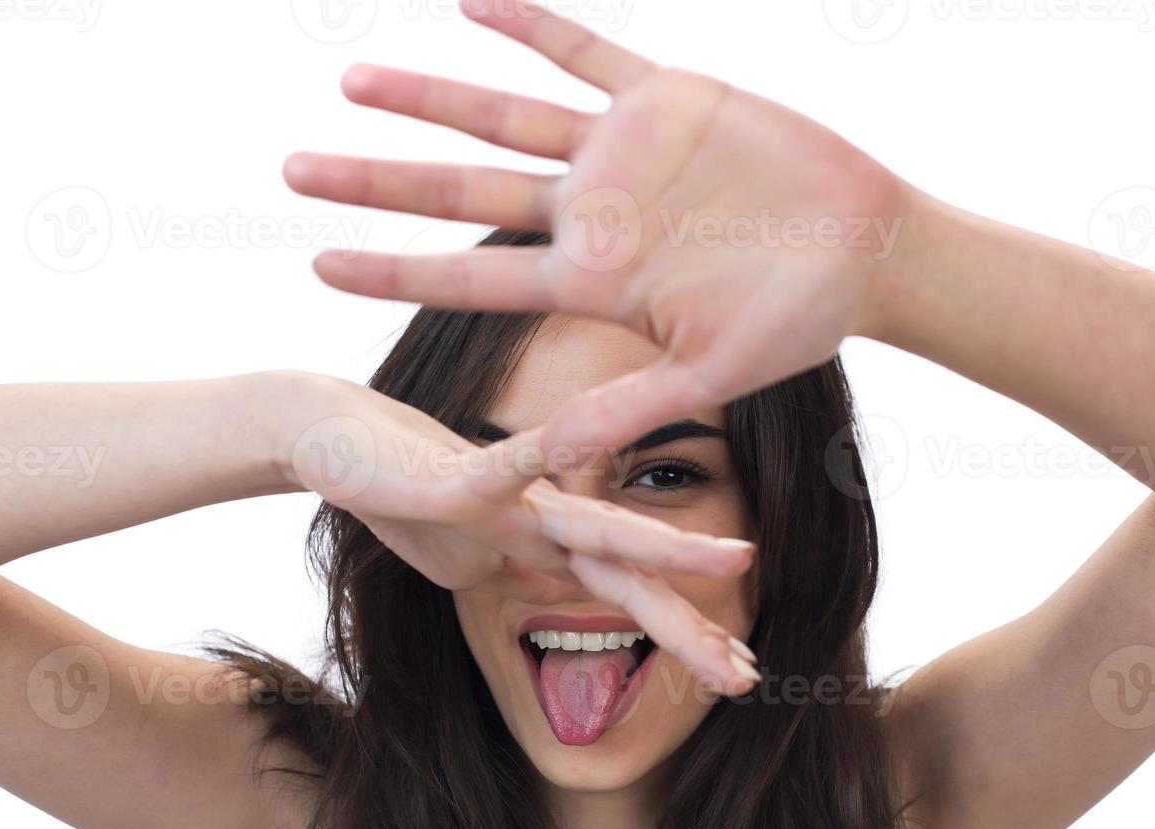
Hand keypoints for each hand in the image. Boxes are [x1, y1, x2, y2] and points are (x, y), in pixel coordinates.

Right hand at [277, 372, 759, 689]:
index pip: (625, 598)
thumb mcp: (461, 561)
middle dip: (690, 629)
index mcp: (543, 545)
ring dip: (666, 548)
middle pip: (629, 579)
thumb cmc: (398, 492)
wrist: (331, 432)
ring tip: (737, 561)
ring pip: (600, 526)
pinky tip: (595, 455)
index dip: (682, 635)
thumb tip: (550, 594)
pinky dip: (553, 457)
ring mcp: (511, 495)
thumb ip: (514, 573)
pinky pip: (516, 461)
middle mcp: (542, 518)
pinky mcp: (465, 472)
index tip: (742, 672)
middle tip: (754, 677)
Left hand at [283, 0, 905, 460]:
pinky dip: (530, 24)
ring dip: (431, 97)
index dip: (393, 269)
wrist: (863, 249)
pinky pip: (585, 50)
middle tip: (291, 169)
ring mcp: (621, 154)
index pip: (469, 276)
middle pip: (461, 193)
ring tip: (352, 81)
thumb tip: (551, 458)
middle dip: (378, 183)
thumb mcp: (707, 372)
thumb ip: (629, 407)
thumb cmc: (792, 321)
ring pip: (505, 116)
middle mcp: (590, 214)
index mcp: (591, 281)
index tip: (317, 262)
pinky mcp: (666, 97)